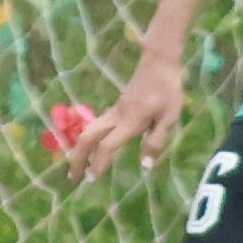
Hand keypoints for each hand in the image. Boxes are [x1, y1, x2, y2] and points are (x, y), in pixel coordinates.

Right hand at [64, 50, 192, 180]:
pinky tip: (92, 149)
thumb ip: (156, 141)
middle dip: (78, 157)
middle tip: (72, 177)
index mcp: (130, 122)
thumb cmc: (167, 90)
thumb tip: (144, 166)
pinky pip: (96, 126)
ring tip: (77, 165)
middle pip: (88, 137)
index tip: (91, 179)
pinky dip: (89, 140)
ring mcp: (114, 111)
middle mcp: (117, 117)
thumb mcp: (170, 117)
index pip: (107, 145)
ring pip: (89, 130)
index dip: (98, 163)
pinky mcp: (116, 109)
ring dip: (80, 149)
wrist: (158, 63)